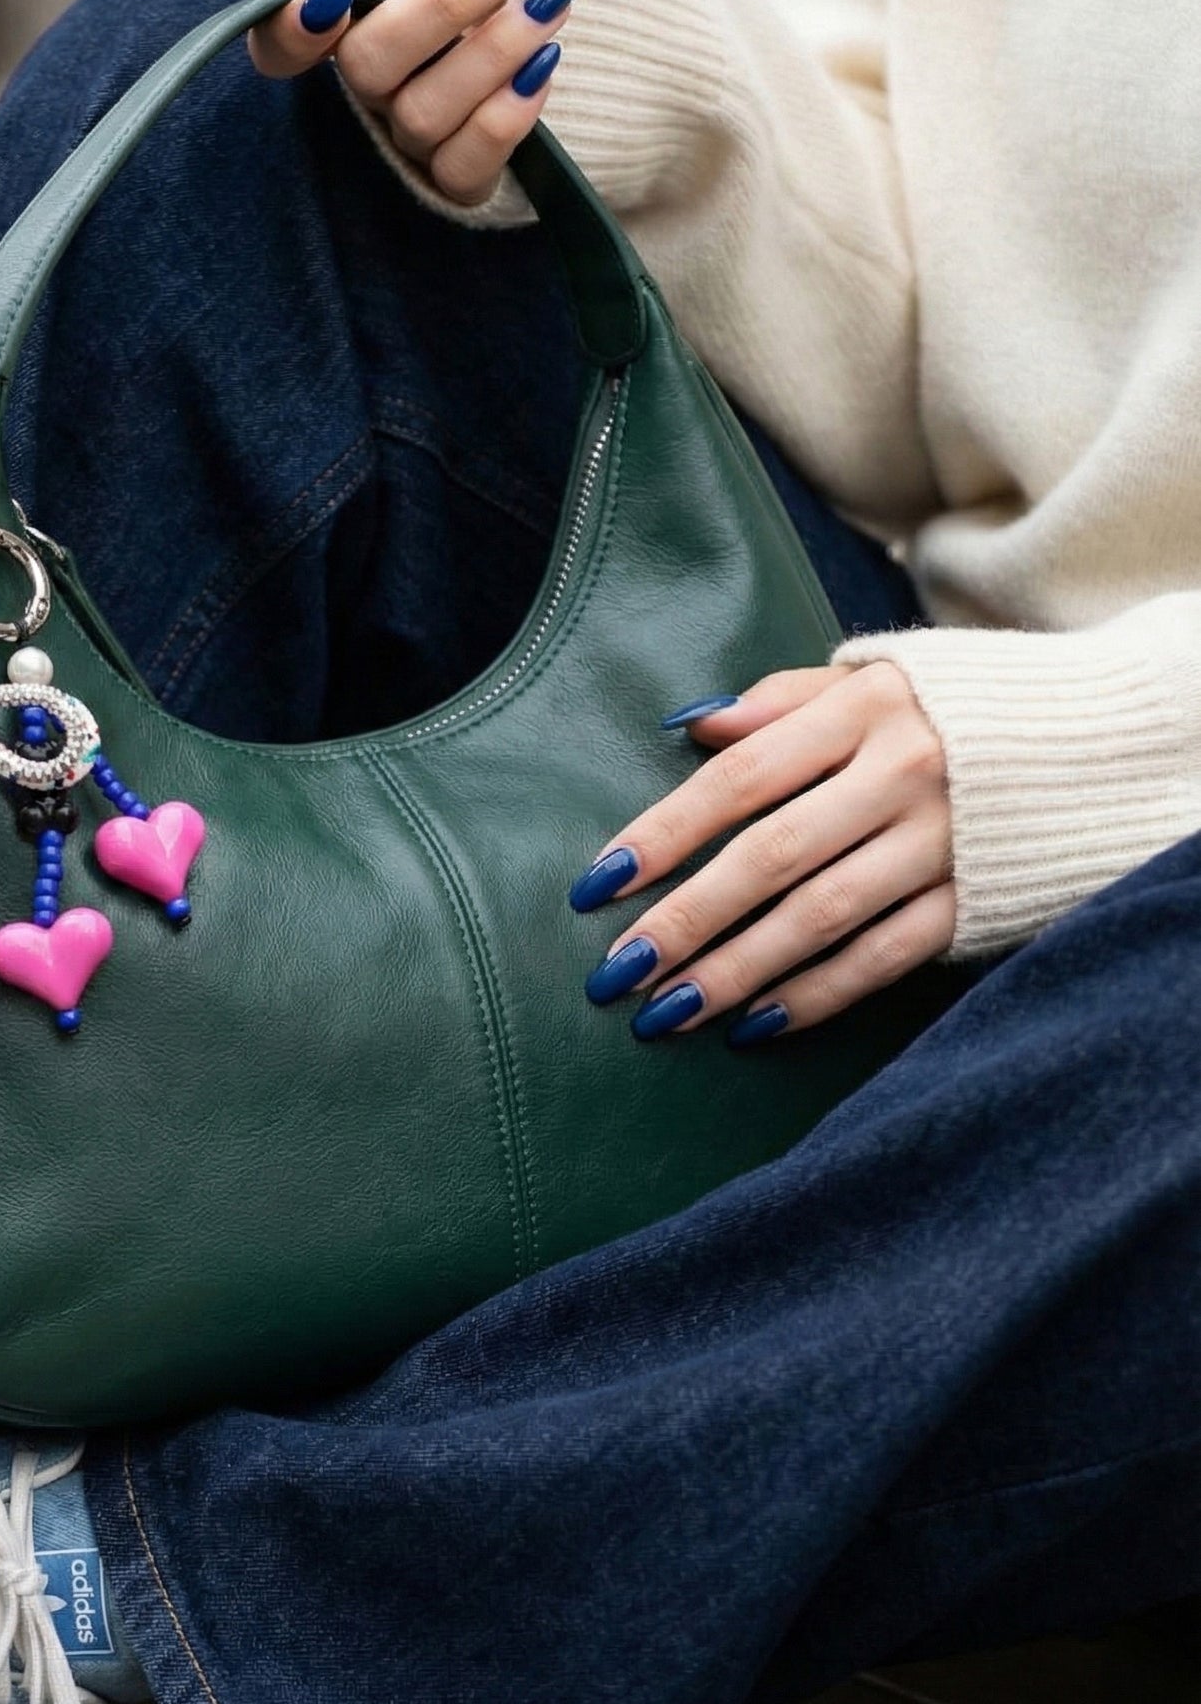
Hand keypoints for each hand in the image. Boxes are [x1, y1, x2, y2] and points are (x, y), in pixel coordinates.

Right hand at [248, 0, 577, 206]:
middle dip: (444, 8)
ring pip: (422, 118)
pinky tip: (544, 61)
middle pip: (367, 68)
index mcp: (348, 5)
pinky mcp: (458, 174)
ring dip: (495, 52)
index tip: (330, 1)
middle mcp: (369, 78)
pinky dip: (508, 115)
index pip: (279, 46)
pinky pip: (464, 169)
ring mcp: (410, 133)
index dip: (288, 35)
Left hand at [570, 664, 955, 1040]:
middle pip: (769, 857)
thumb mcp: (873, 679)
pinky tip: (753, 1025)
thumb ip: (779, 700)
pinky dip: (815, 996)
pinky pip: (881, 958)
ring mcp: (943, 843)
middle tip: (616, 973)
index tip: (598, 885)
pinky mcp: (976, 900)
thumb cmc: (955, 711)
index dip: (663, 834)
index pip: (739, 778)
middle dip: (683, 921)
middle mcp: (901, 776)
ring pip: (819, 918)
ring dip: (734, 971)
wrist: (1105, 739)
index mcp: (862, 711)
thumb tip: (690, 727)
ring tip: (665, 1012)